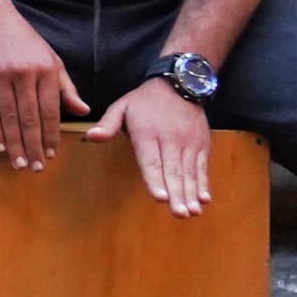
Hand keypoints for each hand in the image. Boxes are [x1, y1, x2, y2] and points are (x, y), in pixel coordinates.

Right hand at [0, 0, 87, 171]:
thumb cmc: (22, 39)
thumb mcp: (50, 58)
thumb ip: (66, 87)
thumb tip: (83, 111)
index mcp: (46, 70)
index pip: (51, 110)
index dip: (51, 135)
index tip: (52, 155)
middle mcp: (25, 74)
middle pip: (30, 118)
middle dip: (34, 146)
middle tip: (36, 168)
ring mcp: (1, 76)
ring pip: (10, 118)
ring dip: (15, 144)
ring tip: (20, 164)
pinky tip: (0, 146)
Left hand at [89, 78, 214, 215]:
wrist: (181, 83)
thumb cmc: (146, 101)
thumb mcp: (122, 106)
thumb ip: (108, 124)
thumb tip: (92, 137)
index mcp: (148, 133)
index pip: (152, 160)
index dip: (156, 180)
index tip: (160, 197)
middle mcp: (170, 139)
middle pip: (173, 170)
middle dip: (177, 194)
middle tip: (178, 213)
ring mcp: (188, 143)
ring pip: (189, 171)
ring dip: (191, 193)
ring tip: (191, 212)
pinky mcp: (201, 145)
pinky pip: (202, 167)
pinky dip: (204, 183)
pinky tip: (204, 200)